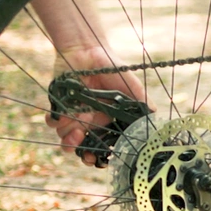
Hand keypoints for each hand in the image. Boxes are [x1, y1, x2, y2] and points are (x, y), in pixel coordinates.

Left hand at [48, 46, 149, 165]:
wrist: (88, 50)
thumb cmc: (112, 68)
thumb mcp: (132, 87)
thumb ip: (143, 104)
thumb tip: (156, 119)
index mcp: (109, 120)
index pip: (104, 145)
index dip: (100, 157)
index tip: (98, 161)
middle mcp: (92, 120)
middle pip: (83, 146)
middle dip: (82, 152)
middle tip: (83, 152)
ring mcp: (75, 114)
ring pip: (67, 137)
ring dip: (68, 139)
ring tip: (74, 133)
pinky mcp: (60, 105)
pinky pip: (53, 121)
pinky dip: (55, 122)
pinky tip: (61, 117)